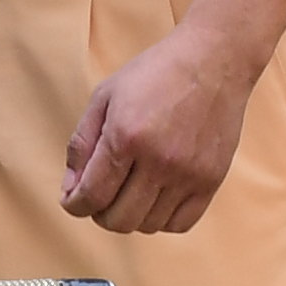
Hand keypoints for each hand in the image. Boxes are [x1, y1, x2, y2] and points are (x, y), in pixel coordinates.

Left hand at [63, 25, 255, 237]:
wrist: (214, 60)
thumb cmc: (156, 73)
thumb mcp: (105, 96)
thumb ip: (82, 143)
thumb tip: (70, 188)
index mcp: (126, 136)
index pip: (91, 196)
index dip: (74, 205)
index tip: (73, 200)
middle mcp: (159, 160)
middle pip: (118, 220)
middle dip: (99, 213)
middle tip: (101, 194)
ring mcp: (189, 173)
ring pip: (147, 225)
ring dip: (131, 215)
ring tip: (130, 191)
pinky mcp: (212, 180)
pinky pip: (179, 224)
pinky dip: (161, 219)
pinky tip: (156, 197)